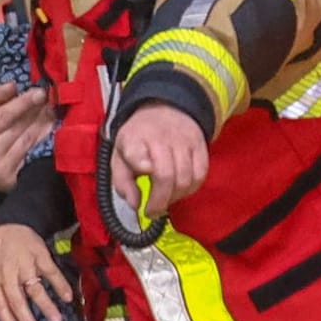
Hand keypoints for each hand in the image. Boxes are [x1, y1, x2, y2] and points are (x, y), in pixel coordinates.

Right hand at [0, 83, 54, 191]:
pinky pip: (32, 152)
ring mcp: (0, 167)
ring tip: (50, 109)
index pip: (3, 115)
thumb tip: (12, 86)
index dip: (22, 103)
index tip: (39, 92)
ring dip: (42, 122)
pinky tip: (49, 127)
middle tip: (48, 98)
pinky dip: (43, 137)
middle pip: (17, 127)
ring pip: (27, 139)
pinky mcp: (12, 177)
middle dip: (35, 110)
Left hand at [0, 224, 72, 320]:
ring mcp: (24, 262)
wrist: (10, 223)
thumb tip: (8, 320)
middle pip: (16, 299)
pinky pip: (51, 272)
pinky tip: (67, 297)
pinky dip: (60, 285)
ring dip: (46, 306)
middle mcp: (7, 271)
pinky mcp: (40, 254)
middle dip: (27, 320)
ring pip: (34, 288)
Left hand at [111, 102, 207, 218]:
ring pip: (185, 179)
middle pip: (165, 176)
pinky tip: (180, 190)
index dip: (140, 164)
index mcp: (134, 138)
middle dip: (159, 201)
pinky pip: (200, 175)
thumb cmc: (139, 138)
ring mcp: (183, 142)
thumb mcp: (119, 155)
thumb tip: (135, 205)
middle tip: (152, 211)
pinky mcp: (200, 146)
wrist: (164, 108)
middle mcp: (159, 138)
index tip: (143, 174)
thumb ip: (122, 182)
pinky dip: (191, 189)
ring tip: (165, 199)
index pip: (136, 153)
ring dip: (175, 197)